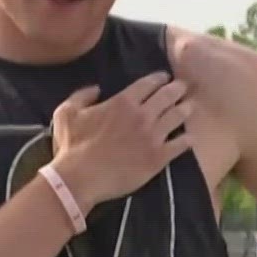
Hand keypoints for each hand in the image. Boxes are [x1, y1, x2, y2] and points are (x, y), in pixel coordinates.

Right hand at [50, 72, 194, 210]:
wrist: (80, 179)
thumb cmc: (72, 146)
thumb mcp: (66, 113)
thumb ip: (81, 95)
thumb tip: (96, 88)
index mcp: (123, 102)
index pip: (149, 83)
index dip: (159, 78)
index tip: (164, 77)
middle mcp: (143, 115)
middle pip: (168, 96)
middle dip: (177, 89)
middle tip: (182, 87)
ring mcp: (153, 137)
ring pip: (178, 117)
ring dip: (185, 109)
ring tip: (190, 107)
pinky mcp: (158, 158)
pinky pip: (180, 145)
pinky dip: (187, 139)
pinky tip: (189, 138)